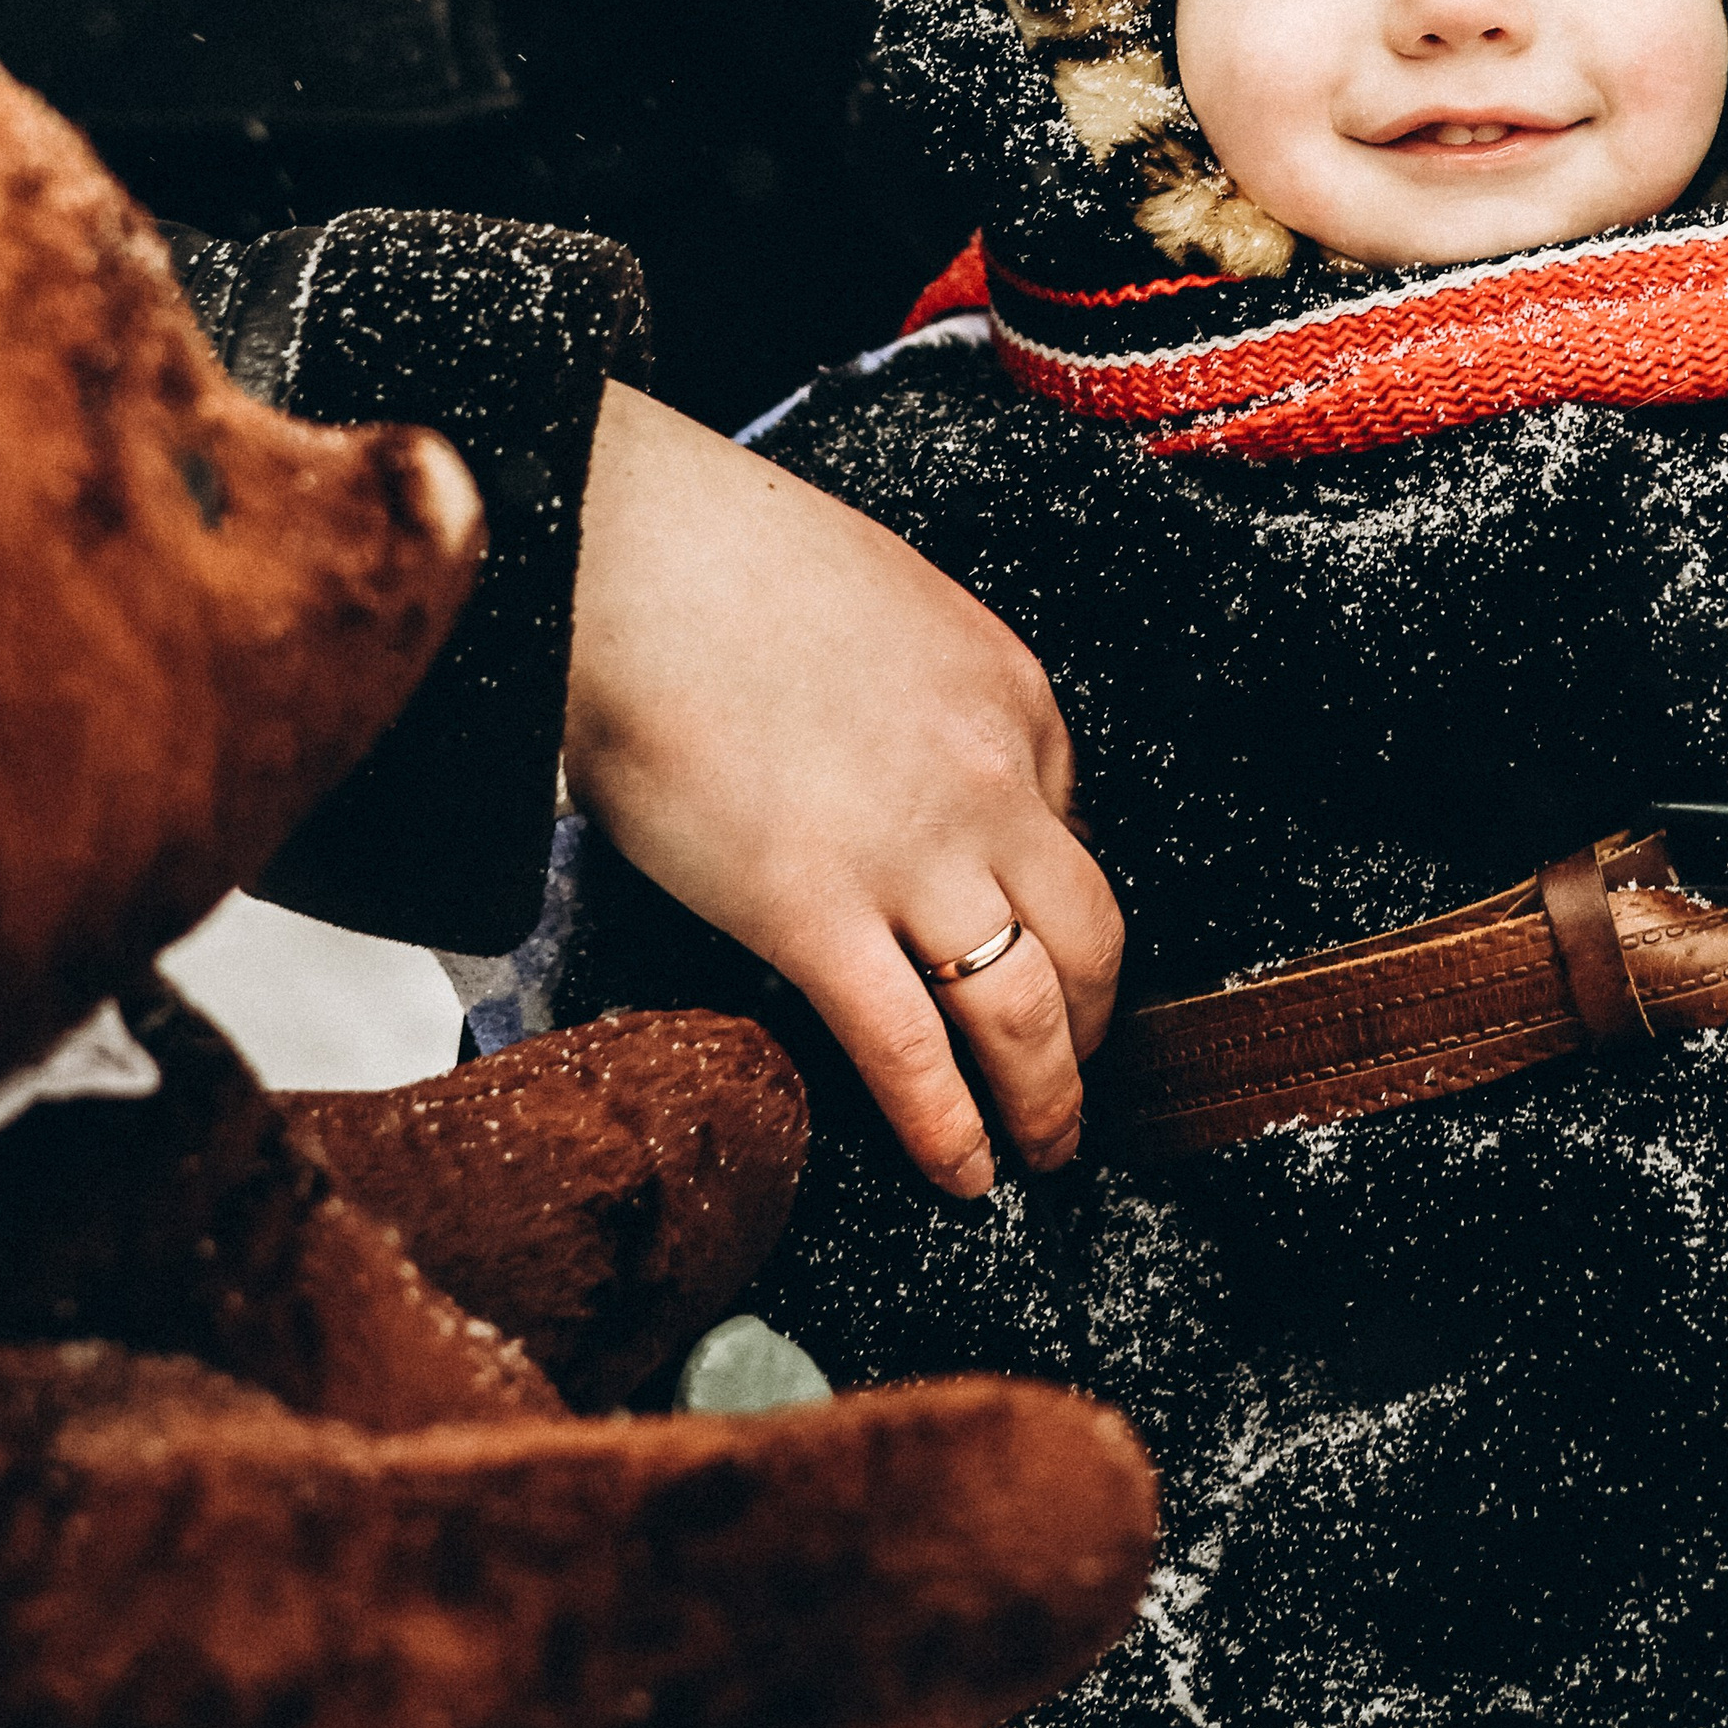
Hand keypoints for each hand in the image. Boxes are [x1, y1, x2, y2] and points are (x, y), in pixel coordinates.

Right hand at [561, 385, 1122, 1195]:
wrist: (632, 557)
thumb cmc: (726, 568)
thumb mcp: (890, 612)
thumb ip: (930, 704)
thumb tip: (916, 786)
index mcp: (1011, 698)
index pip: (1069, 830)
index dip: (1054, 911)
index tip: (1041, 954)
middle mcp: (990, 783)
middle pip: (1090, 936)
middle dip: (1094, 1024)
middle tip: (1079, 1074)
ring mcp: (908, 856)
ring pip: (1024, 1010)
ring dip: (1045, 1098)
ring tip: (1043, 1148)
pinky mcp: (812, 914)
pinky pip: (909, 1052)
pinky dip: (948, 1129)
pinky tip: (962, 1171)